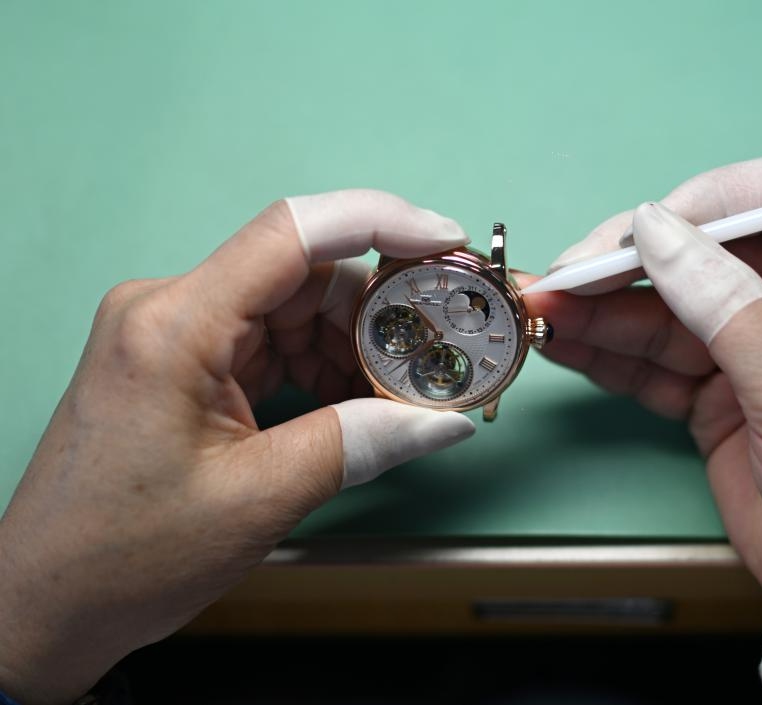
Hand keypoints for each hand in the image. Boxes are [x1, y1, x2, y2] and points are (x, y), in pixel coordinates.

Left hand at [0, 190, 475, 703]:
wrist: (48, 604)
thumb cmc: (125, 555)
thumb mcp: (260, 497)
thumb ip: (362, 443)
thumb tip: (444, 420)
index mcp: (175, 325)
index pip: (292, 233)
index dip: (382, 224)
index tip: (446, 241)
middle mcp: (169, 309)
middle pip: (302, 275)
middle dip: (377, 314)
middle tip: (433, 360)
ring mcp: (172, 332)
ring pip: (293, 308)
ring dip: (352, 346)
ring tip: (397, 399)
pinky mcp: (181, 360)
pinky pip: (269, 341)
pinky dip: (319, 367)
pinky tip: (354, 405)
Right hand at [526, 157, 761, 624]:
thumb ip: (723, 304)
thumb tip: (655, 230)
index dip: (704, 201)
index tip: (643, 229)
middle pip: (704, 251)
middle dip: (630, 263)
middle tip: (566, 276)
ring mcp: (755, 348)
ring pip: (667, 308)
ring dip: (601, 310)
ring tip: (540, 307)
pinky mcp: (718, 396)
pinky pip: (654, 361)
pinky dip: (607, 353)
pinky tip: (563, 341)